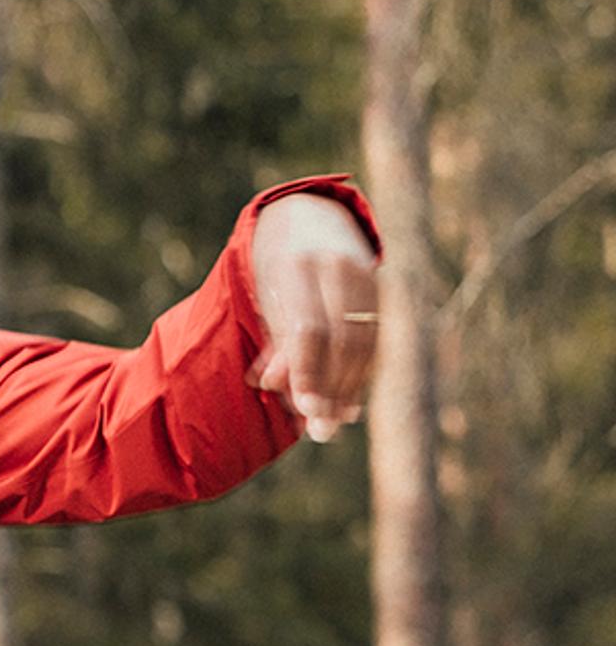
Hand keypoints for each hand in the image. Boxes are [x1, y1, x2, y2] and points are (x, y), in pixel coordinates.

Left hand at [247, 193, 380, 442]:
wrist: (308, 215)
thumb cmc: (276, 267)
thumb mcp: (265, 296)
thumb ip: (274, 338)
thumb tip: (273, 386)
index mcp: (296, 265)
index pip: (309, 329)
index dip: (310, 371)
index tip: (307, 409)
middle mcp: (336, 266)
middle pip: (343, 339)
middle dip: (333, 387)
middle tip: (322, 430)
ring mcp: (365, 272)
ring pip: (366, 340)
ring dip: (351, 387)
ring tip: (336, 422)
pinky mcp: (381, 284)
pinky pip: (376, 336)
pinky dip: (363, 373)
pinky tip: (351, 402)